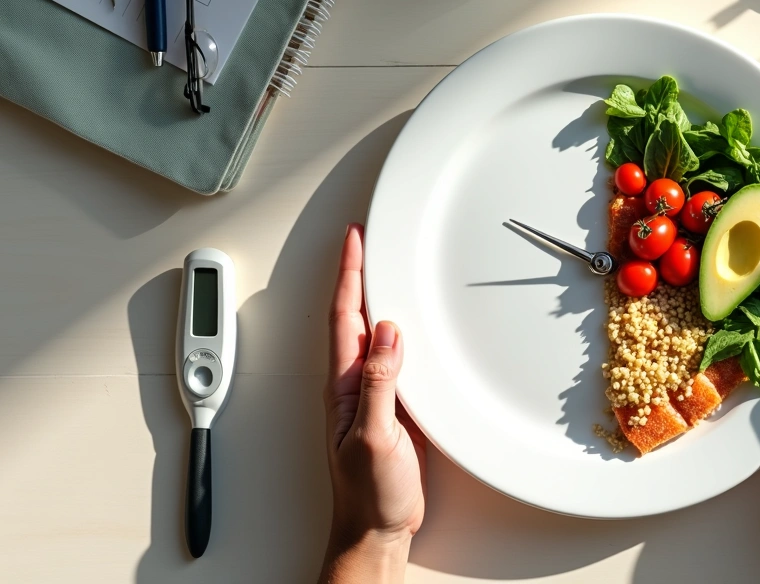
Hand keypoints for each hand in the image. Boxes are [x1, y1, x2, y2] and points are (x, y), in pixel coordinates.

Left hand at [319, 224, 426, 583]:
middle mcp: (354, 384)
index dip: (349, 274)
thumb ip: (379, 383)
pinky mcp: (392, 408)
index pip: (345, 316)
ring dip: (376, 298)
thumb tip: (386, 332)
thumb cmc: (367, 494)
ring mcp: (372, 395)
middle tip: (366, 238)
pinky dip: (399, 333)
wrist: (375, 529)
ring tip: (383, 267)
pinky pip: (393, 358)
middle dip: (358, 274)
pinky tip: (406, 325)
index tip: (355, 239)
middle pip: (354, 316)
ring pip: (372, 334)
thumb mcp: (373, 436)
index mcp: (344, 385)